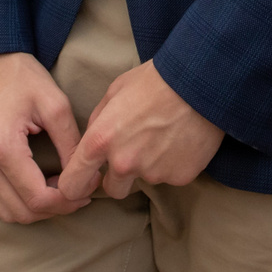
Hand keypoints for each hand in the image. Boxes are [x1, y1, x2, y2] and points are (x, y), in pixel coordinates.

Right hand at [0, 52, 85, 223]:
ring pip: (7, 211)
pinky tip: (39, 186)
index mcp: (4, 148)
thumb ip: (70, 142)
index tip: (87, 188)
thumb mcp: (53, 103)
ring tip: (61, 191)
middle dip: (55, 209)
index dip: (68, 200)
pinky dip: (18, 203)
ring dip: (36, 210)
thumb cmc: (19, 76)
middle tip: (78, 193)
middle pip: (23, 212)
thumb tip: (85, 173)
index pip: (38, 198)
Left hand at [56, 61, 223, 203]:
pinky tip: (181, 139)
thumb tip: (91, 141)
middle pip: (112, 190)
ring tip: (164, 136)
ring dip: (149, 166)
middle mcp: (124, 162)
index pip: (72, 184)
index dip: (74, 187)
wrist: (199, 82)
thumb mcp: (115, 90)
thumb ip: (98, 120)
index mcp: (101, 140)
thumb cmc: (155, 80)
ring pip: (145, 180)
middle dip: (119, 177)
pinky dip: (174, 163)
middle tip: (135, 150)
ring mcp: (153, 173)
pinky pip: (171, 176)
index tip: (80, 184)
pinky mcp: (180, 177)